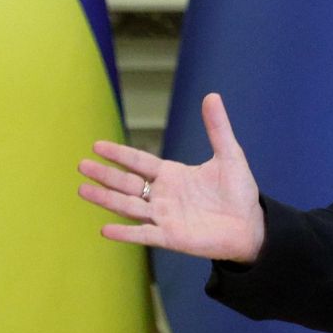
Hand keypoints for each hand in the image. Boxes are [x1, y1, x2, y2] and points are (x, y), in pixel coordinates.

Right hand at [78, 93, 265, 262]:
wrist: (251, 225)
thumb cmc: (238, 190)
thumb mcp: (229, 154)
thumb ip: (217, 127)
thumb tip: (212, 95)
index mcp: (173, 175)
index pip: (140, 161)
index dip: (119, 153)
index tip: (97, 145)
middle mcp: (163, 195)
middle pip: (128, 183)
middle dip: (105, 174)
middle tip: (81, 165)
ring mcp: (164, 217)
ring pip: (128, 206)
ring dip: (106, 199)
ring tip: (82, 190)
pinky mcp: (171, 237)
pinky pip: (144, 234)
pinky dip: (126, 232)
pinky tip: (105, 229)